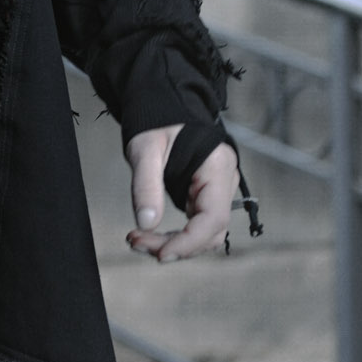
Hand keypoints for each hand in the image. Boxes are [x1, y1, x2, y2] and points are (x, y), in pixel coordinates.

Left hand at [125, 125, 239, 262]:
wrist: (163, 106)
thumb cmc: (156, 121)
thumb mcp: (145, 149)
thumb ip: (146, 185)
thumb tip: (146, 223)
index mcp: (218, 167)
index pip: (213, 219)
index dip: (189, 243)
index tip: (160, 254)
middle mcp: (225, 181)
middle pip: (210, 231)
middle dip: (175, 245)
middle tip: (136, 243)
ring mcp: (218, 190)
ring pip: (204, 233)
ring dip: (174, 244)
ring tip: (138, 240)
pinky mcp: (205, 195)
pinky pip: (197, 224)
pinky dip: (175, 235)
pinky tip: (149, 233)